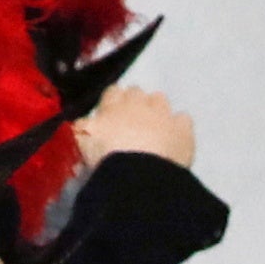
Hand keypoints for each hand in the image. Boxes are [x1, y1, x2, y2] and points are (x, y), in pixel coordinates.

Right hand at [71, 84, 195, 172]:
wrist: (138, 171)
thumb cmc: (105, 155)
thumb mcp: (82, 141)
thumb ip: (82, 129)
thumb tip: (80, 125)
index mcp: (112, 104)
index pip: (112, 92)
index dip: (113, 101)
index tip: (112, 113)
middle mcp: (138, 102)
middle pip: (137, 92)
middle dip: (135, 103)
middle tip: (132, 124)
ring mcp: (163, 113)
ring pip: (160, 99)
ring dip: (157, 109)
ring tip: (154, 128)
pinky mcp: (183, 129)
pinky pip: (183, 119)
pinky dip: (179, 125)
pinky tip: (176, 137)